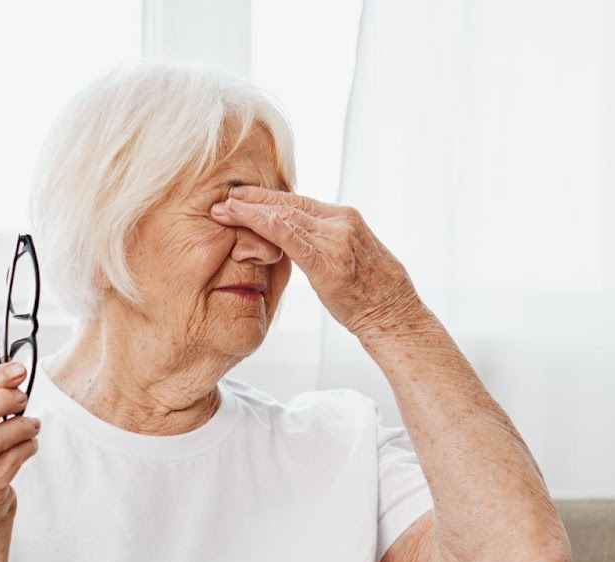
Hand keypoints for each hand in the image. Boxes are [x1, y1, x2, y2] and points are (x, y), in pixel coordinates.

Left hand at [211, 187, 426, 336]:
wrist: (393, 312)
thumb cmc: (368, 290)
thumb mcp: (345, 255)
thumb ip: (321, 241)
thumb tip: (296, 237)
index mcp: (342, 218)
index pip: (296, 201)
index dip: (264, 198)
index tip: (239, 196)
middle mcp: (339, 223)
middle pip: (287, 205)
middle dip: (251, 201)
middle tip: (221, 199)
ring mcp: (336, 241)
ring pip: (287, 219)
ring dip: (251, 213)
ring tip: (224, 210)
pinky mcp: (330, 264)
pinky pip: (298, 243)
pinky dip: (276, 229)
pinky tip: (257, 220)